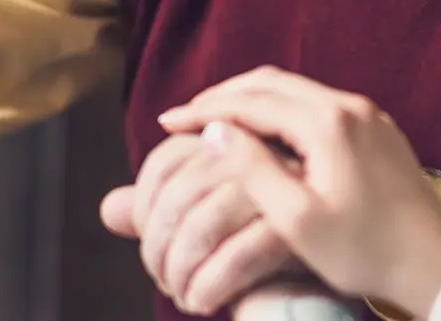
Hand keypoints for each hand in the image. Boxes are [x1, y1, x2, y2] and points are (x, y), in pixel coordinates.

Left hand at [99, 134, 300, 314]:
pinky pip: (236, 256)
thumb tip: (110, 210)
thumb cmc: (260, 234)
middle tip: (164, 282)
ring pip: (201, 227)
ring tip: (182, 296)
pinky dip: (209, 286)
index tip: (151, 247)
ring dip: (181, 273)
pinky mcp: (294, 224)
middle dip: (158, 251)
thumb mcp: (207, 216)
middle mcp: (247, 150)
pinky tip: (203, 303)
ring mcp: (273, 183)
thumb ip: (159, 210)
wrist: (330, 258)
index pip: (162, 165)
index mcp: (224, 138)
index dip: (146, 212)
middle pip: (177, 198)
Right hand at [158, 67, 440, 317]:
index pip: (250, 101)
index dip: (204, 110)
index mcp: (327, 123)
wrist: (433, 264)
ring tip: (214, 123)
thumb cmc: (365, 252)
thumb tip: (216, 132)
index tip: (167, 122)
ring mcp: (365, 113)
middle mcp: (348, 105)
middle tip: (184, 117)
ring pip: (293, 90)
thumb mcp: (297, 220)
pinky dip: (278, 110)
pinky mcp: (375, 127)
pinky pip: (314, 103)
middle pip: (270, 82)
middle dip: (222, 96)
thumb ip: (253, 170)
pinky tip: (261, 133)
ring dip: (250, 100)